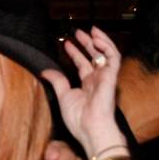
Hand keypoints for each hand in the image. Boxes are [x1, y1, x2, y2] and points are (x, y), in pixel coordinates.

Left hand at [41, 26, 127, 158]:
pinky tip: (97, 39)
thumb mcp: (63, 95)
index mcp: (88, 85)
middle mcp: (98, 80)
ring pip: (107, 54)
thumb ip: (57, 81)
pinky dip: (107, 47)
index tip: (67, 43)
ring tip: (91, 31)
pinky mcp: (111, 77)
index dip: (76, 53)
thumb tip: (45, 71)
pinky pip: (113, 58)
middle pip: (95, 57)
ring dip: (100, 41)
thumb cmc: (78, 119)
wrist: (90, 129)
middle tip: (78, 32)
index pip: (83, 65)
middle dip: (87, 43)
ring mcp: (105, 78)